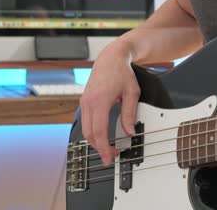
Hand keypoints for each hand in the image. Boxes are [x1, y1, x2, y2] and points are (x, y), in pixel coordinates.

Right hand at [80, 41, 140, 165]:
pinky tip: (102, 136)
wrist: (111, 58)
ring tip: (109, 147)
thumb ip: (130, 114)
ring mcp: (84, 101)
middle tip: (112, 156)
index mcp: (100, 100)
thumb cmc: (122, 72)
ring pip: (85, 129)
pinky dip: (92, 132)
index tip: (109, 158)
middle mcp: (88, 102)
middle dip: (100, 148)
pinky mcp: (84, 101)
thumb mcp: (132, 93)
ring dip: (95, 141)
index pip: (99, 130)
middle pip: (89, 133)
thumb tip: (129, 132)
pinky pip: (85, 122)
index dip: (103, 147)